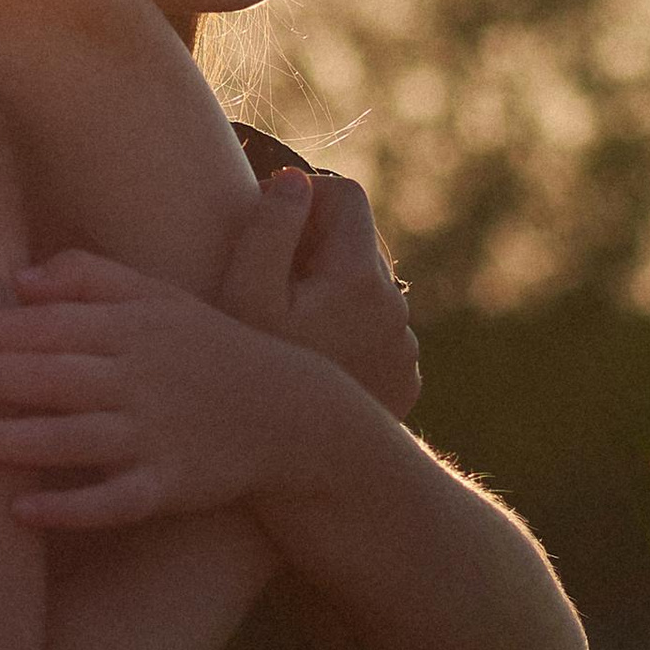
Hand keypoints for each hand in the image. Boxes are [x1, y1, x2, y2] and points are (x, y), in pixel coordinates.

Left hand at [0, 254, 317, 531]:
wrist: (292, 412)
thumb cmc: (208, 347)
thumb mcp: (160, 296)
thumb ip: (90, 275)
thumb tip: (19, 278)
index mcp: (133, 329)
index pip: (51, 325)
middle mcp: (139, 380)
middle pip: (51, 377)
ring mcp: (155, 436)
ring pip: (70, 440)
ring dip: (4, 443)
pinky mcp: (171, 486)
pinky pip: (114, 501)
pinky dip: (71, 507)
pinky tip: (22, 512)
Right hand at [221, 164, 419, 419]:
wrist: (298, 469)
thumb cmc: (257, 374)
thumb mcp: (244, 296)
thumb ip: (268, 228)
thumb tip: (295, 179)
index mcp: (359, 275)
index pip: (345, 193)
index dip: (303, 196)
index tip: (270, 227)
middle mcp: (395, 305)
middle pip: (357, 242)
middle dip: (316, 247)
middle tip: (270, 286)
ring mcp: (405, 345)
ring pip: (367, 290)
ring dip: (332, 293)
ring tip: (289, 330)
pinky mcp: (405, 377)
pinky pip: (379, 332)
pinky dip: (349, 333)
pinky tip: (313, 362)